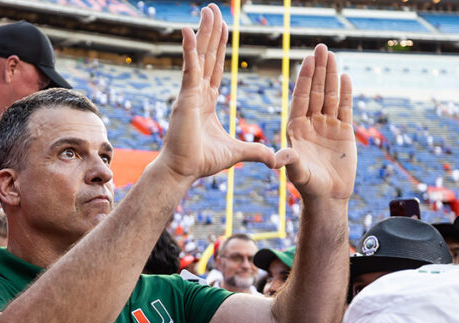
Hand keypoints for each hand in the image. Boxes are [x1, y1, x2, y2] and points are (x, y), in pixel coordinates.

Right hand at [152, 4, 278, 182]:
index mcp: (206, 101)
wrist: (183, 171)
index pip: (214, 68)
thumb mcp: (237, 153)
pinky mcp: (185, 96)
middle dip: (211, 32)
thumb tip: (275, 160)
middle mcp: (196, 93)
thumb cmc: (202, 162)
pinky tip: (189, 29)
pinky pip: (190, 67)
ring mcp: (190, 93)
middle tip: (213, 9)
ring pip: (199, 56)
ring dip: (204, 32)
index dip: (218, 47)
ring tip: (208, 10)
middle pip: (207, 56)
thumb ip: (256, 152)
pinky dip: (189, 48)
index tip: (222, 27)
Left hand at [277, 45, 356, 200]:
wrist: (328, 196)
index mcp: (296, 128)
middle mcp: (311, 123)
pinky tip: (344, 77)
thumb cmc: (309, 186)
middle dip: (318, 70)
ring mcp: (327, 126)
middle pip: (316, 91)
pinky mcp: (343, 132)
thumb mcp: (297, 172)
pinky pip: (344, 108)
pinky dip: (345, 93)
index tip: (308, 60)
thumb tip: (277, 158)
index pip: (301, 98)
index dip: (305, 79)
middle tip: (321, 48)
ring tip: (332, 55)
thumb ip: (290, 161)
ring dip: (331, 76)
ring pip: (330, 96)